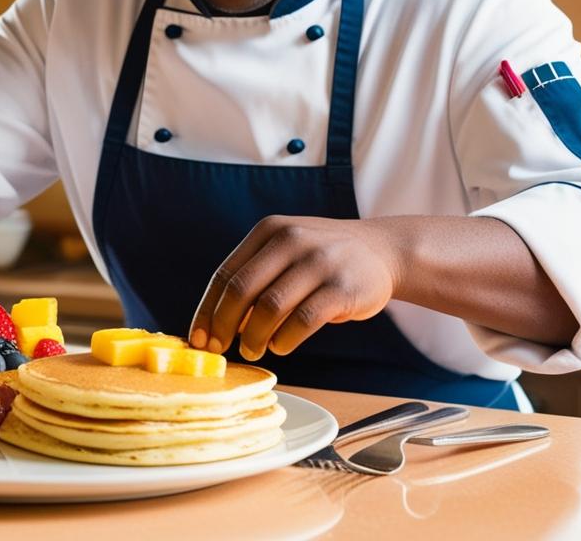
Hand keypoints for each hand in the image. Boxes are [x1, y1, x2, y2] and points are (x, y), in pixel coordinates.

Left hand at [188, 216, 404, 361]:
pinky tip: (281, 346)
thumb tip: (216, 324)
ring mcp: (319, 262)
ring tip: (253, 349)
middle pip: (242, 290)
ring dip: (254, 336)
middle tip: (220, 349)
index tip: (198, 339)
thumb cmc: (322, 259)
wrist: (382, 250)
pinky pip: (303, 320)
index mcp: (269, 230)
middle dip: (224, 326)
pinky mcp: (342, 288)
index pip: (225, 274)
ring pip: (270, 307)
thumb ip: (255, 278)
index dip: (207, 311)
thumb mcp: (286, 252)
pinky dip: (285, 339)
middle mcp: (291, 240)